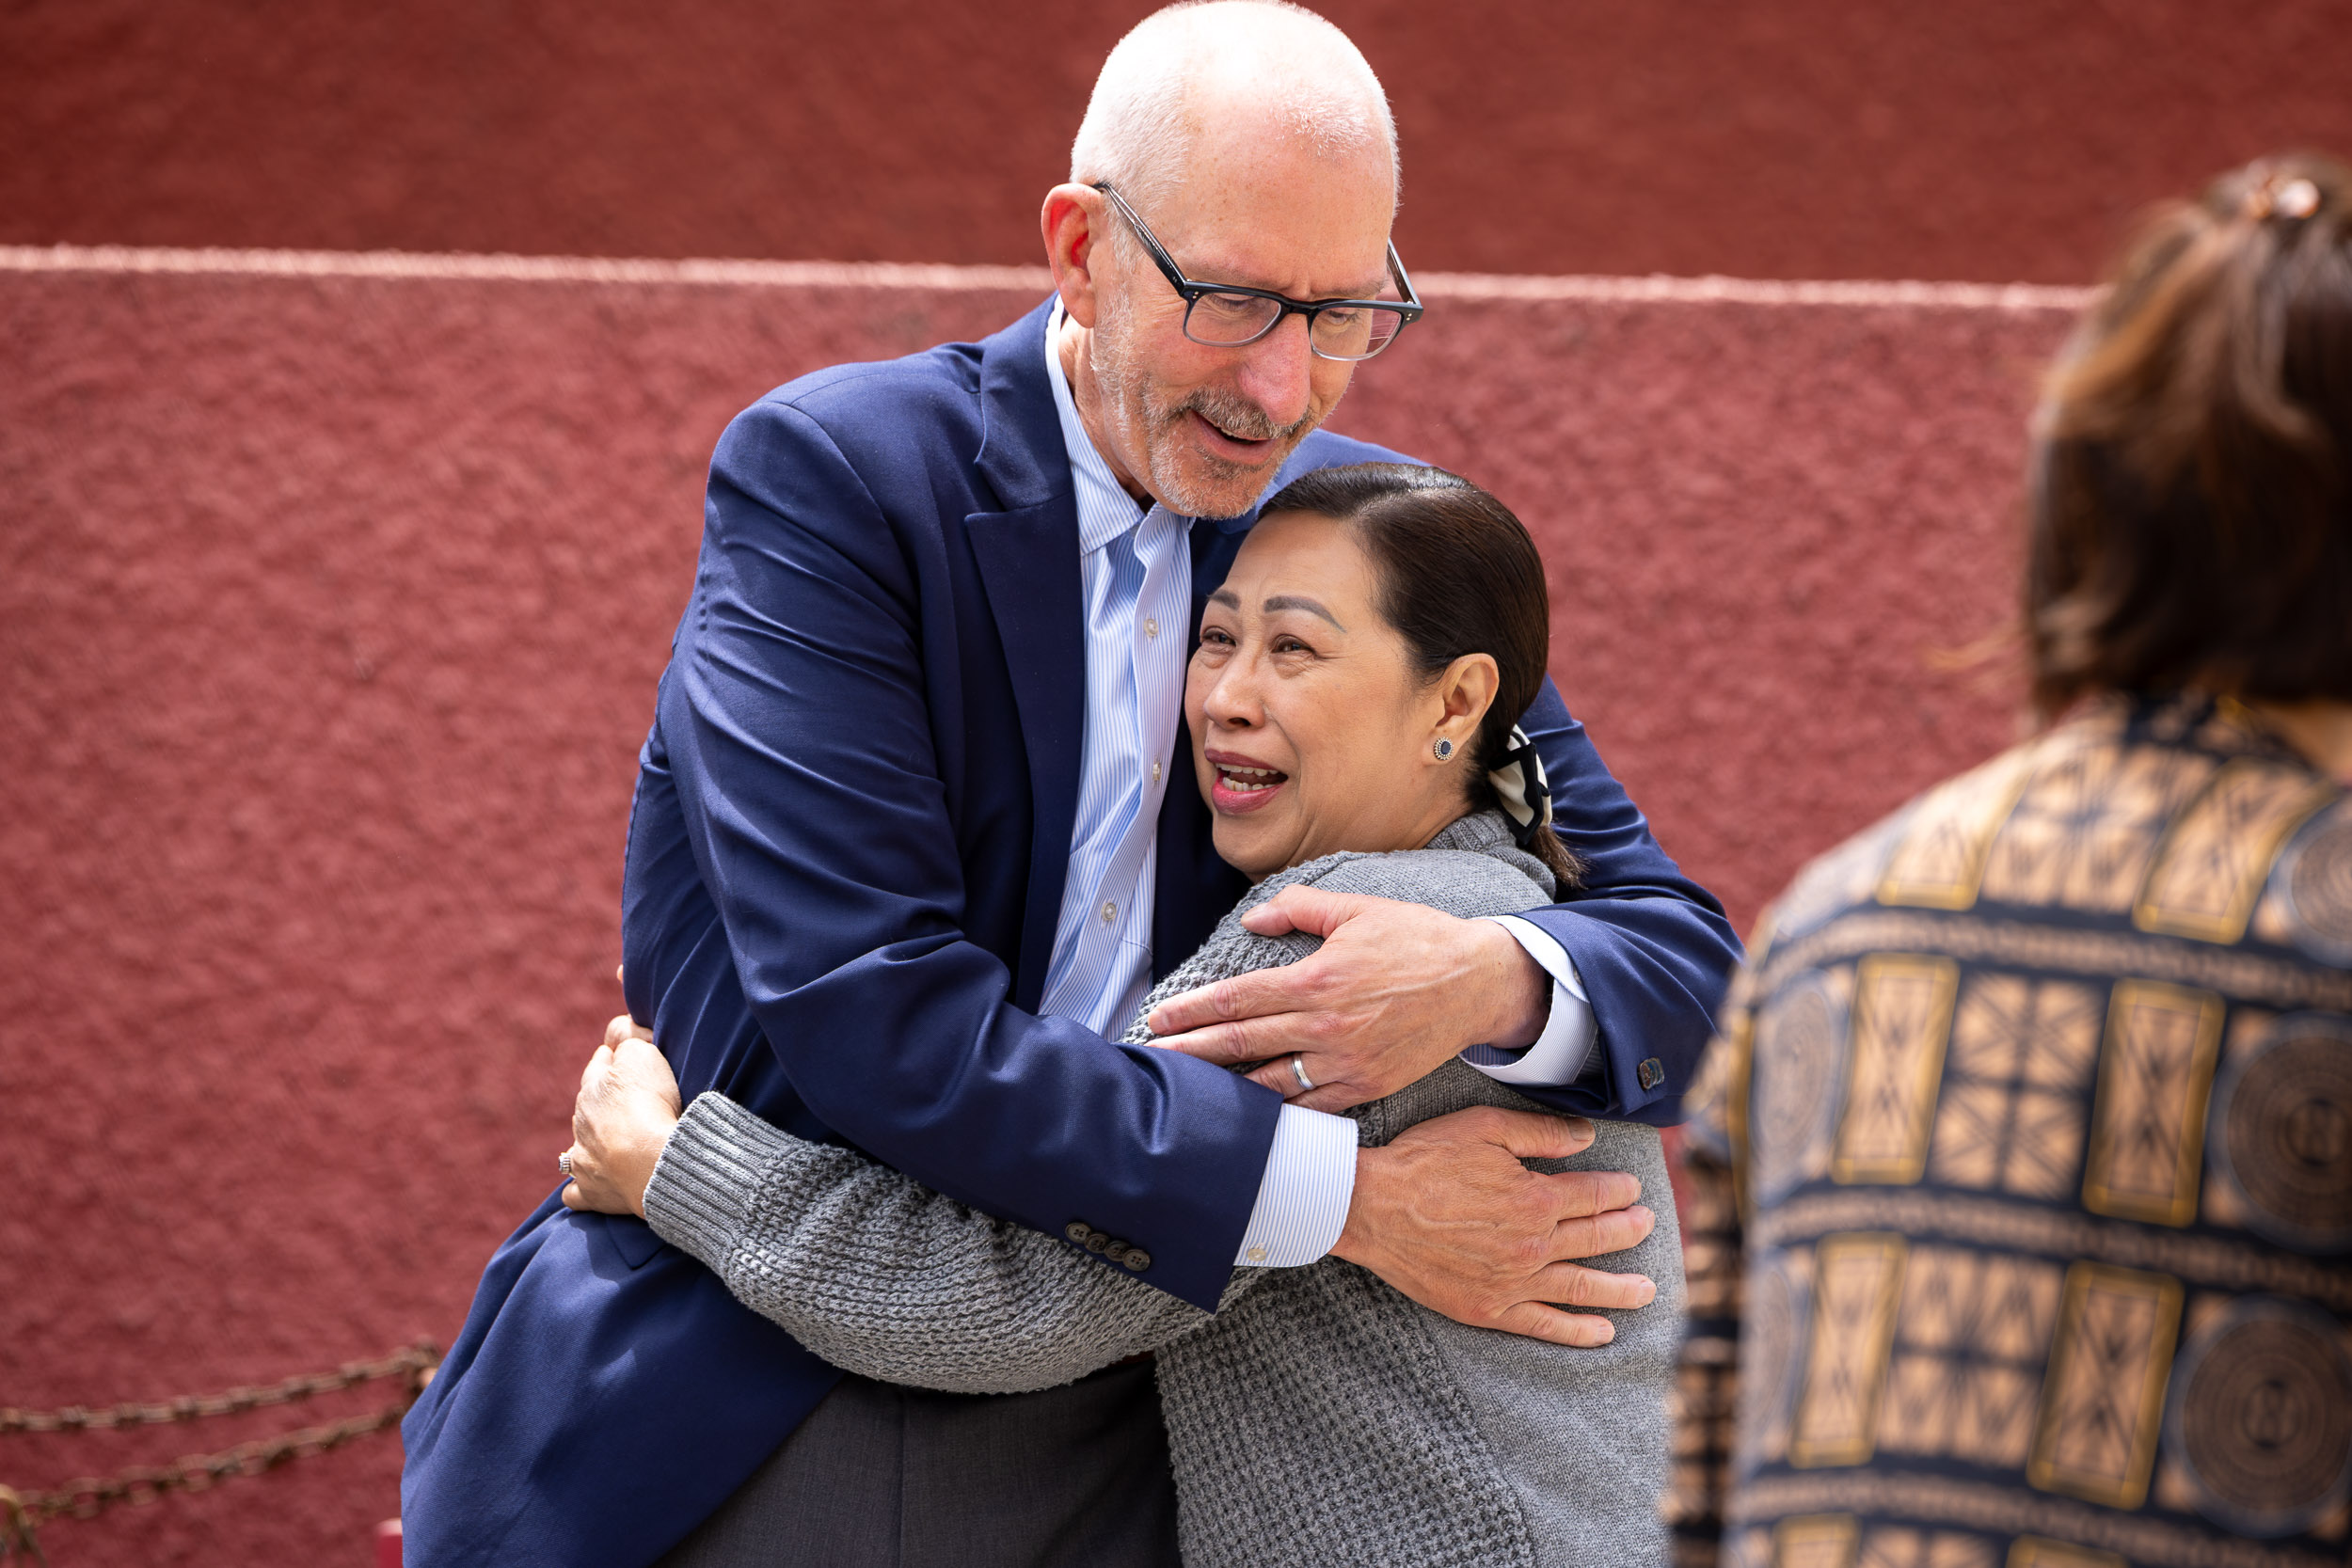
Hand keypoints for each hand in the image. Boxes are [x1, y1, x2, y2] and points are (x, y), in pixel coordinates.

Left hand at [560, 1015, 681, 1218]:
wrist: (652, 1163)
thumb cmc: (650, 1106)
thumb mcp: (642, 1055)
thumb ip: (628, 1039)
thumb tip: (620, 1027)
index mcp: (593, 1088)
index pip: (600, 1064)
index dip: (615, 1058)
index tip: (629, 1060)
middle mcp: (581, 1123)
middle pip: (588, 1105)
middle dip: (603, 1101)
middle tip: (630, 1103)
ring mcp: (582, 1160)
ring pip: (577, 1146)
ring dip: (591, 1141)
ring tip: (613, 1144)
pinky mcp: (590, 1193)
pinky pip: (575, 1192)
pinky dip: (580, 1188)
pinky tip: (589, 1186)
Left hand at [1143, 889, 1550, 1109]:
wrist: (1478, 983)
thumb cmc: (1418, 940)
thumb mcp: (1357, 910)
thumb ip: (1298, 909)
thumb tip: (1252, 921)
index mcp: (1318, 979)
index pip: (1240, 999)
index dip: (1194, 1011)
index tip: (1161, 1019)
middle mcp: (1327, 1026)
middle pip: (1244, 1044)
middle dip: (1192, 1052)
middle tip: (1152, 1061)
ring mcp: (1347, 1063)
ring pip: (1271, 1084)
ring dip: (1226, 1089)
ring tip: (1189, 1093)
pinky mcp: (1367, 1086)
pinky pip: (1311, 1107)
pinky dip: (1278, 1112)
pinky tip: (1249, 1114)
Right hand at [1329, 1106, 1656, 1346]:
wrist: (1371, 1207)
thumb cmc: (1423, 1161)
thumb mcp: (1484, 1127)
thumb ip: (1541, 1134)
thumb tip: (1588, 1136)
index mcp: (1536, 1198)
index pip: (1594, 1195)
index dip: (1620, 1191)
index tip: (1633, 1188)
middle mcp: (1533, 1244)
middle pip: (1597, 1239)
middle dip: (1629, 1230)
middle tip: (1648, 1226)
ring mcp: (1513, 1282)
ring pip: (1582, 1287)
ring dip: (1621, 1288)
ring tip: (1648, 1290)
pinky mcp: (1489, 1308)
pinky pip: (1544, 1325)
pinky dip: (1577, 1331)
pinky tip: (1602, 1332)